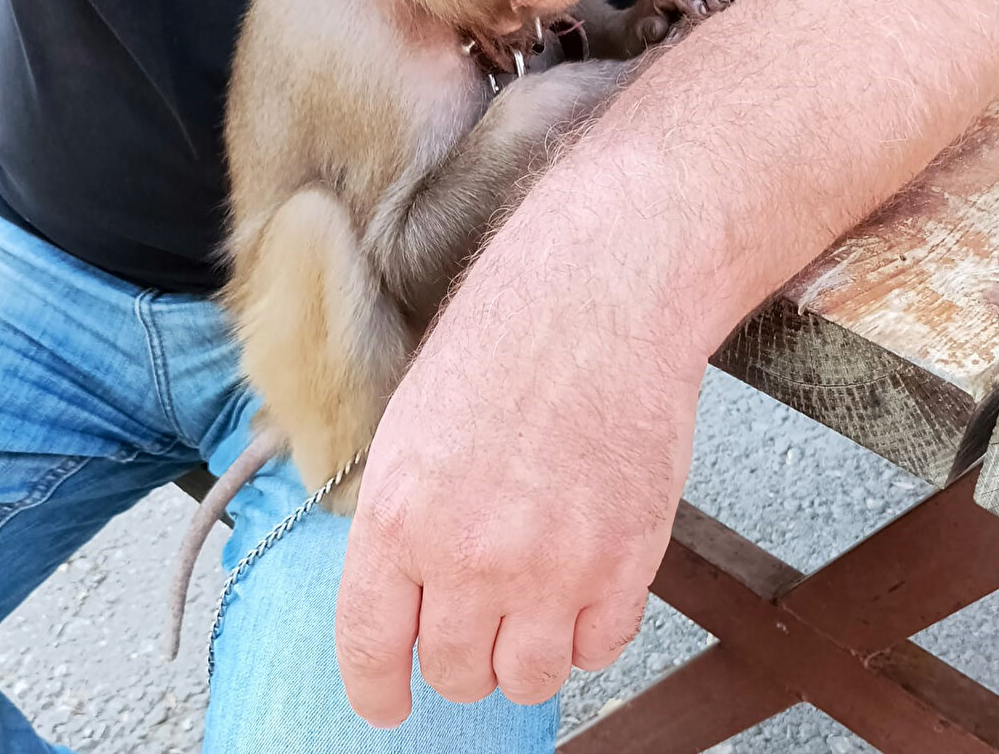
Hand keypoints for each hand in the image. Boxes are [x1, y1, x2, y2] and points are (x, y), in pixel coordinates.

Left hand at [334, 278, 701, 724]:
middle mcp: (471, 556)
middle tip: (477, 620)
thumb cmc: (511, 335)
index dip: (379, 689)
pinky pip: (601, 649)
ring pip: (528, 679)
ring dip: (525, 654)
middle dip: (459, 656)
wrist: (602, 298)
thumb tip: (402, 584)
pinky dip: (589, 632)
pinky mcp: (627, 562)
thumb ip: (404, 517)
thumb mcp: (415, 420)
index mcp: (401, 516)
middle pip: (456, 673)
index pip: (371, 648)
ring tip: (534, 605)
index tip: (392, 700)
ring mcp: (554, 566)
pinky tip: (584, 589)